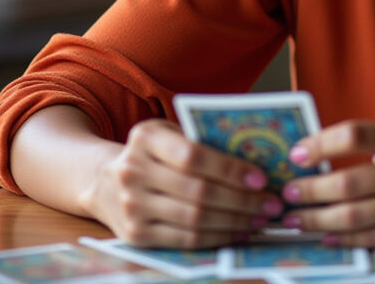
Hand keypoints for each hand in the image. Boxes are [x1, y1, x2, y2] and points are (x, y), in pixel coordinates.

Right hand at [80, 119, 284, 247]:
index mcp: (146, 138)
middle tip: (272, 204)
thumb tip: (256, 159)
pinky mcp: (136, 234)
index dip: (230, 169)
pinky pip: (185, 240)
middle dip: (243, 200)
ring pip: (195, 219)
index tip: (261, 178)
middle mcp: (133, 171)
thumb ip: (201, 139)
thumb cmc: (152, 154)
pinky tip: (239, 232)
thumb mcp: (168, 134)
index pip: (193, 155)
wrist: (102, 180)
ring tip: (261, 219)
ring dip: (235, 221)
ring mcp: (132, 205)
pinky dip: (217, 238)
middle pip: (198, 192)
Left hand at [278, 120, 374, 245]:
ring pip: (356, 215)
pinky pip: (374, 238)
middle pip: (348, 182)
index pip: (354, 135)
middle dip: (310, 191)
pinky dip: (345, 239)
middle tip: (287, 195)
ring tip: (297, 219)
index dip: (320, 144)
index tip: (296, 155)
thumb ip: (370, 144)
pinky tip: (326, 236)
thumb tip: (315, 158)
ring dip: (318, 219)